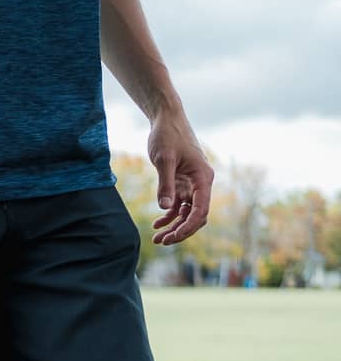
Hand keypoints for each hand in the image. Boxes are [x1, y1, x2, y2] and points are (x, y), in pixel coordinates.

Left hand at [148, 113, 213, 244]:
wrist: (166, 119)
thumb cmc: (167, 136)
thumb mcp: (164, 159)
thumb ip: (165, 183)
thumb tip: (164, 208)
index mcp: (203, 178)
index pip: (201, 210)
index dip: (188, 227)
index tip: (173, 237)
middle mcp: (201, 183)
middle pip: (196, 216)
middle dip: (181, 231)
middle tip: (161, 241)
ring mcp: (192, 184)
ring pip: (188, 213)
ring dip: (175, 226)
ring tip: (157, 239)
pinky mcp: (182, 183)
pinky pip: (179, 205)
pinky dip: (170, 215)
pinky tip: (157, 223)